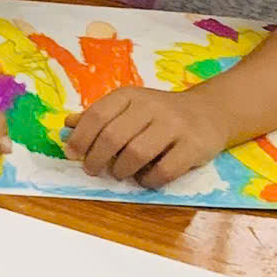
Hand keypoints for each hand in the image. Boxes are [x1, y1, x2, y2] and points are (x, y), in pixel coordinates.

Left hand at [65, 84, 229, 186]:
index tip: (72, 154)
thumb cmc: (159, 113)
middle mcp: (152, 107)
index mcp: (130, 96)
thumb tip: (67, 125)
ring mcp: (175, 126)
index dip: (80, 138)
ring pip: (136, 154)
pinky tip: (144, 178)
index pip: (97, 116)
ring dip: (121, 170)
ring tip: (119, 173)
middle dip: (96, 159)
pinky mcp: (194, 146)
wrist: (210, 111)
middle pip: (113, 137)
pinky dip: (148, 180)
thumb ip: (99, 116)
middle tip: (92, 170)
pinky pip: (164, 170)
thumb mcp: (128, 107)